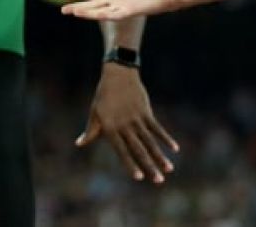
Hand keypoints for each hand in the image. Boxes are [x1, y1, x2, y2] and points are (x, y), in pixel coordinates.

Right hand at [61, 0, 177, 19]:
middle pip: (91, 3)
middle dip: (77, 6)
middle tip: (62, 9)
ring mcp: (121, 5)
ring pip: (98, 10)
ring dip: (85, 11)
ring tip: (71, 11)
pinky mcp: (129, 11)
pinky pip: (111, 14)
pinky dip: (100, 14)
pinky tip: (89, 14)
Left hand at [77, 62, 178, 183]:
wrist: (118, 74)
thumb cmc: (104, 95)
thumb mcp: (95, 113)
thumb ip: (91, 131)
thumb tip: (80, 143)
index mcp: (111, 129)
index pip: (122, 151)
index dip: (131, 165)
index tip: (139, 178)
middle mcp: (125, 126)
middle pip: (139, 150)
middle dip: (150, 166)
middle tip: (158, 181)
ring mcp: (137, 119)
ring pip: (151, 141)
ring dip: (160, 156)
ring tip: (169, 169)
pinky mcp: (146, 112)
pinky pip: (158, 128)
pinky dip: (166, 139)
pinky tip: (174, 149)